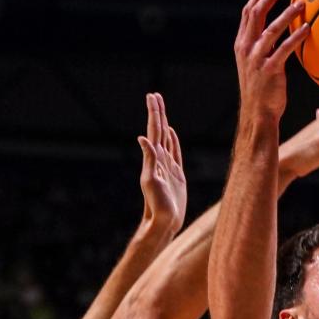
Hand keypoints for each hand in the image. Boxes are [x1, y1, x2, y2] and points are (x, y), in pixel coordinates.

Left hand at [137, 92, 185, 236]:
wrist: (164, 222)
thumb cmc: (157, 206)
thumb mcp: (151, 181)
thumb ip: (149, 160)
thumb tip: (142, 138)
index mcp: (154, 158)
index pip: (155, 130)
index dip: (154, 113)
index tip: (152, 97)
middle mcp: (160, 160)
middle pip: (159, 130)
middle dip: (157, 112)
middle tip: (155, 95)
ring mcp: (168, 166)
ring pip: (166, 138)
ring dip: (164, 123)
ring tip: (161, 109)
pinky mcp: (176, 175)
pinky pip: (175, 152)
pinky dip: (173, 141)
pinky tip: (172, 133)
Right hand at [234, 0, 308, 119]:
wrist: (257, 114)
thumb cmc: (261, 90)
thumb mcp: (256, 64)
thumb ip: (263, 46)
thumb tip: (280, 30)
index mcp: (242, 44)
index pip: (247, 13)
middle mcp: (246, 49)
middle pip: (255, 14)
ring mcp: (256, 59)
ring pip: (270, 29)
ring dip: (286, 14)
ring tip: (301, 3)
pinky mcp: (269, 70)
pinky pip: (284, 49)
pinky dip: (295, 37)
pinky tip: (307, 29)